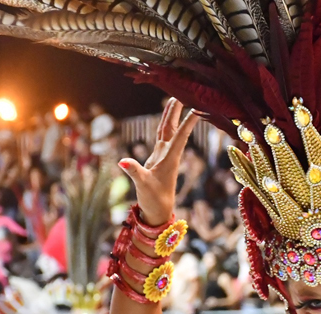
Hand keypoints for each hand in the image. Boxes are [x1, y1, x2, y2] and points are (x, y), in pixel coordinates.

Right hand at [118, 99, 201, 225]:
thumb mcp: (143, 185)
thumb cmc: (154, 200)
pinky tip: (166, 120)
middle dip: (178, 111)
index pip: (180, 135)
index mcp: (170, 158)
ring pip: (168, 131)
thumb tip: (122, 161)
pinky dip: (164, 126)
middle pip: (174, 128)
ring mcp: (164, 156)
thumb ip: (134, 172)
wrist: (159, 212)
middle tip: (183, 93)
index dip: (188, 121)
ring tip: (176, 100)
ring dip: (171, 116)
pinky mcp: (159, 159)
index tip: (198, 107)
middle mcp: (170, 154)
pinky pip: (163, 138)